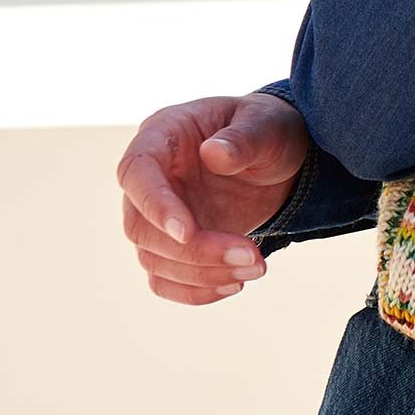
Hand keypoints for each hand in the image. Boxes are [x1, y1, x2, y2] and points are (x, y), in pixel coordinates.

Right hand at [116, 91, 308, 303]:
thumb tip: (212, 153)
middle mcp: (151, 176)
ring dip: (203, 274)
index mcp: (163, 133)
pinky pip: (164, 279)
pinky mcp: (169, 245)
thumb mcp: (267, 124)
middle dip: (195, 250)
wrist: (278, 158)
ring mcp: (156, 214)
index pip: (136, 172)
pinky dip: (195, 290)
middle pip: (142, 227)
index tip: (187, 233)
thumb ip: (244, 137)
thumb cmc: (268, 129)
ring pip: (153, 259)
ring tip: (256, 267)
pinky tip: (234, 283)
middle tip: (250, 255)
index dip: (155, 205)